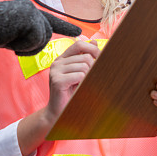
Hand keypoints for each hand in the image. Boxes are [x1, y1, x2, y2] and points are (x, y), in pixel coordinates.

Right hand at [0, 0, 80, 54]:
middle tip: (14, 44)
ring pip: (41, 38)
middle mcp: (32, 9)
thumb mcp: (13, 31)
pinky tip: (11, 38)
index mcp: (29, 11)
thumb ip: (27, 34)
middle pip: (46, 34)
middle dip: (32, 44)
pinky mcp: (30, 18)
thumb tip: (36, 42)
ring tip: (10, 39)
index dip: (65, 27)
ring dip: (27, 45)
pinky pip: (35, 40)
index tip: (79, 32)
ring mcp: (32, 12)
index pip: (51, 21)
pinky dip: (23, 45)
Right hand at [16, 40, 98, 155]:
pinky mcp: (57, 81)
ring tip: (82, 86)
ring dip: (88, 77)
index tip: (101, 60)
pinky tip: (79, 89)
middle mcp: (57, 62)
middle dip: (93, 67)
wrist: (58, 113)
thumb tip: (95, 42)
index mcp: (62, 59)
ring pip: (83, 66)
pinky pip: (80, 75)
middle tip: (91, 79)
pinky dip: (84, 83)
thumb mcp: (79, 74)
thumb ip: (85, 59)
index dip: (93, 50)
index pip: (79, 44)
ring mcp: (55, 71)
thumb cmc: (71, 94)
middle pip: (84, 56)